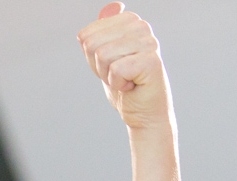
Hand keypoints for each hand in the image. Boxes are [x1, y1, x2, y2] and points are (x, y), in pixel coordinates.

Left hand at [78, 4, 170, 130]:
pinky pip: (116, 70)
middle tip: (118, 76)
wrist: (144, 114)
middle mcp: (141, 26)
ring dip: (109, 76)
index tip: (110, 66)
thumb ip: (103, 33)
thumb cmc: (126, 87)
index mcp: (129, 21)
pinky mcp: (151, 60)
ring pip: (102, 56)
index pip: (86, 35)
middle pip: (91, 44)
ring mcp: (148, 42)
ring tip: (126, 80)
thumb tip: (112, 6)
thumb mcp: (106, 57)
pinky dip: (118, 84)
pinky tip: (132, 86)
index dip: (91, 58)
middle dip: (99, 67)